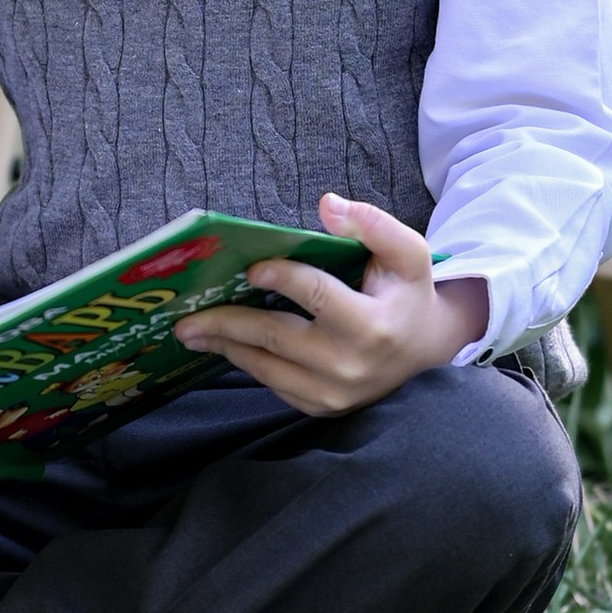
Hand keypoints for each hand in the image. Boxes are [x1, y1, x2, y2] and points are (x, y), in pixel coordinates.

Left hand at [174, 193, 488, 417]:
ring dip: (226, 346)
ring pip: (266, 367)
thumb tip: (327, 204)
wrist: (425, 352)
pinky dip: (247, 363)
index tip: (250, 266)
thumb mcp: (407, 253)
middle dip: (228, 322)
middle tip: (186, 316)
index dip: (281, 277)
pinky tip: (223, 345)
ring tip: (191, 331)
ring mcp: (334, 394)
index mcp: (372, 325)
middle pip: (276, 337)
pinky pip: (273, 385)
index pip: (316, 295)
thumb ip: (372, 224)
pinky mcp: (321, 408)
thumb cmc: (407, 294)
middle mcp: (350, 366)